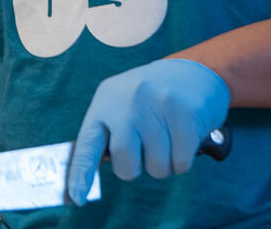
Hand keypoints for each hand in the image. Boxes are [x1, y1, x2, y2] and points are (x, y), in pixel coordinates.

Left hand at [67, 58, 229, 204]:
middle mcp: (127, 102)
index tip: (76, 199)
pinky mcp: (185, 113)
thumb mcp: (121, 104)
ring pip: (157, 168)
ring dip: (165, 163)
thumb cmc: (151, 98)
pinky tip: (184, 138)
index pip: (88, 144)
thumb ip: (107, 133)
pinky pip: (181, 163)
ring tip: (168, 137)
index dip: (81, 174)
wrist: (194, 72)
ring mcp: (156, 105)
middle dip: (138, 167)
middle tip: (147, 148)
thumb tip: (91, 170)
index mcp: (105, 102)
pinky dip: (184, 160)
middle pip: (125, 164)